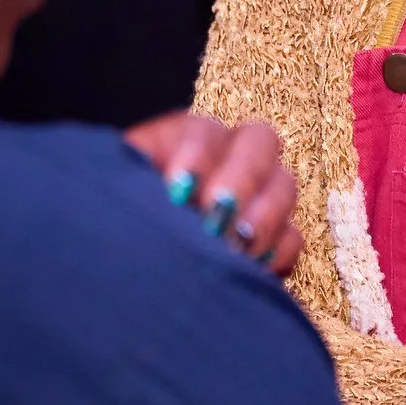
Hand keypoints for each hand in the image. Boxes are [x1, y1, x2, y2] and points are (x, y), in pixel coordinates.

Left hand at [124, 111, 303, 276]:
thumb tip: (162, 192)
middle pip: (260, 142)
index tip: (177, 190)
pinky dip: (279, 250)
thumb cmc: (115, 227)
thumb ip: (131, 183)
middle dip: (241, 177)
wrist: (122, 274)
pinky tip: (254, 266)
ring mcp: (257, 197)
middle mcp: (227, 158)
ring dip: (265, 214)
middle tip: (218, 214)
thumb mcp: (113, 195)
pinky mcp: (272, 240)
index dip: (196, 155)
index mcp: (183, 140)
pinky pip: (293, 236)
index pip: (204, 129)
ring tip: (237, 246)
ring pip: (284, 185)